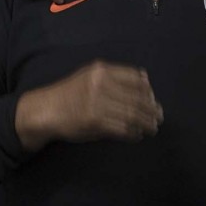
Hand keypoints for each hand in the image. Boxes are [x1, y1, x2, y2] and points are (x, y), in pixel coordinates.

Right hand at [14, 60, 163, 151]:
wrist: (45, 109)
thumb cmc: (70, 93)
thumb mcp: (91, 76)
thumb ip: (116, 77)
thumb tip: (146, 80)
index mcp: (102, 70)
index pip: (135, 79)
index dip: (148, 91)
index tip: (153, 100)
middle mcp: (101, 84)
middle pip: (136, 98)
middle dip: (151, 109)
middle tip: (159, 117)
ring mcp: (98, 103)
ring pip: (132, 114)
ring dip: (145, 123)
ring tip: (152, 128)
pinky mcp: (95, 121)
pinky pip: (121, 128)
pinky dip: (133, 133)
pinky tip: (137, 135)